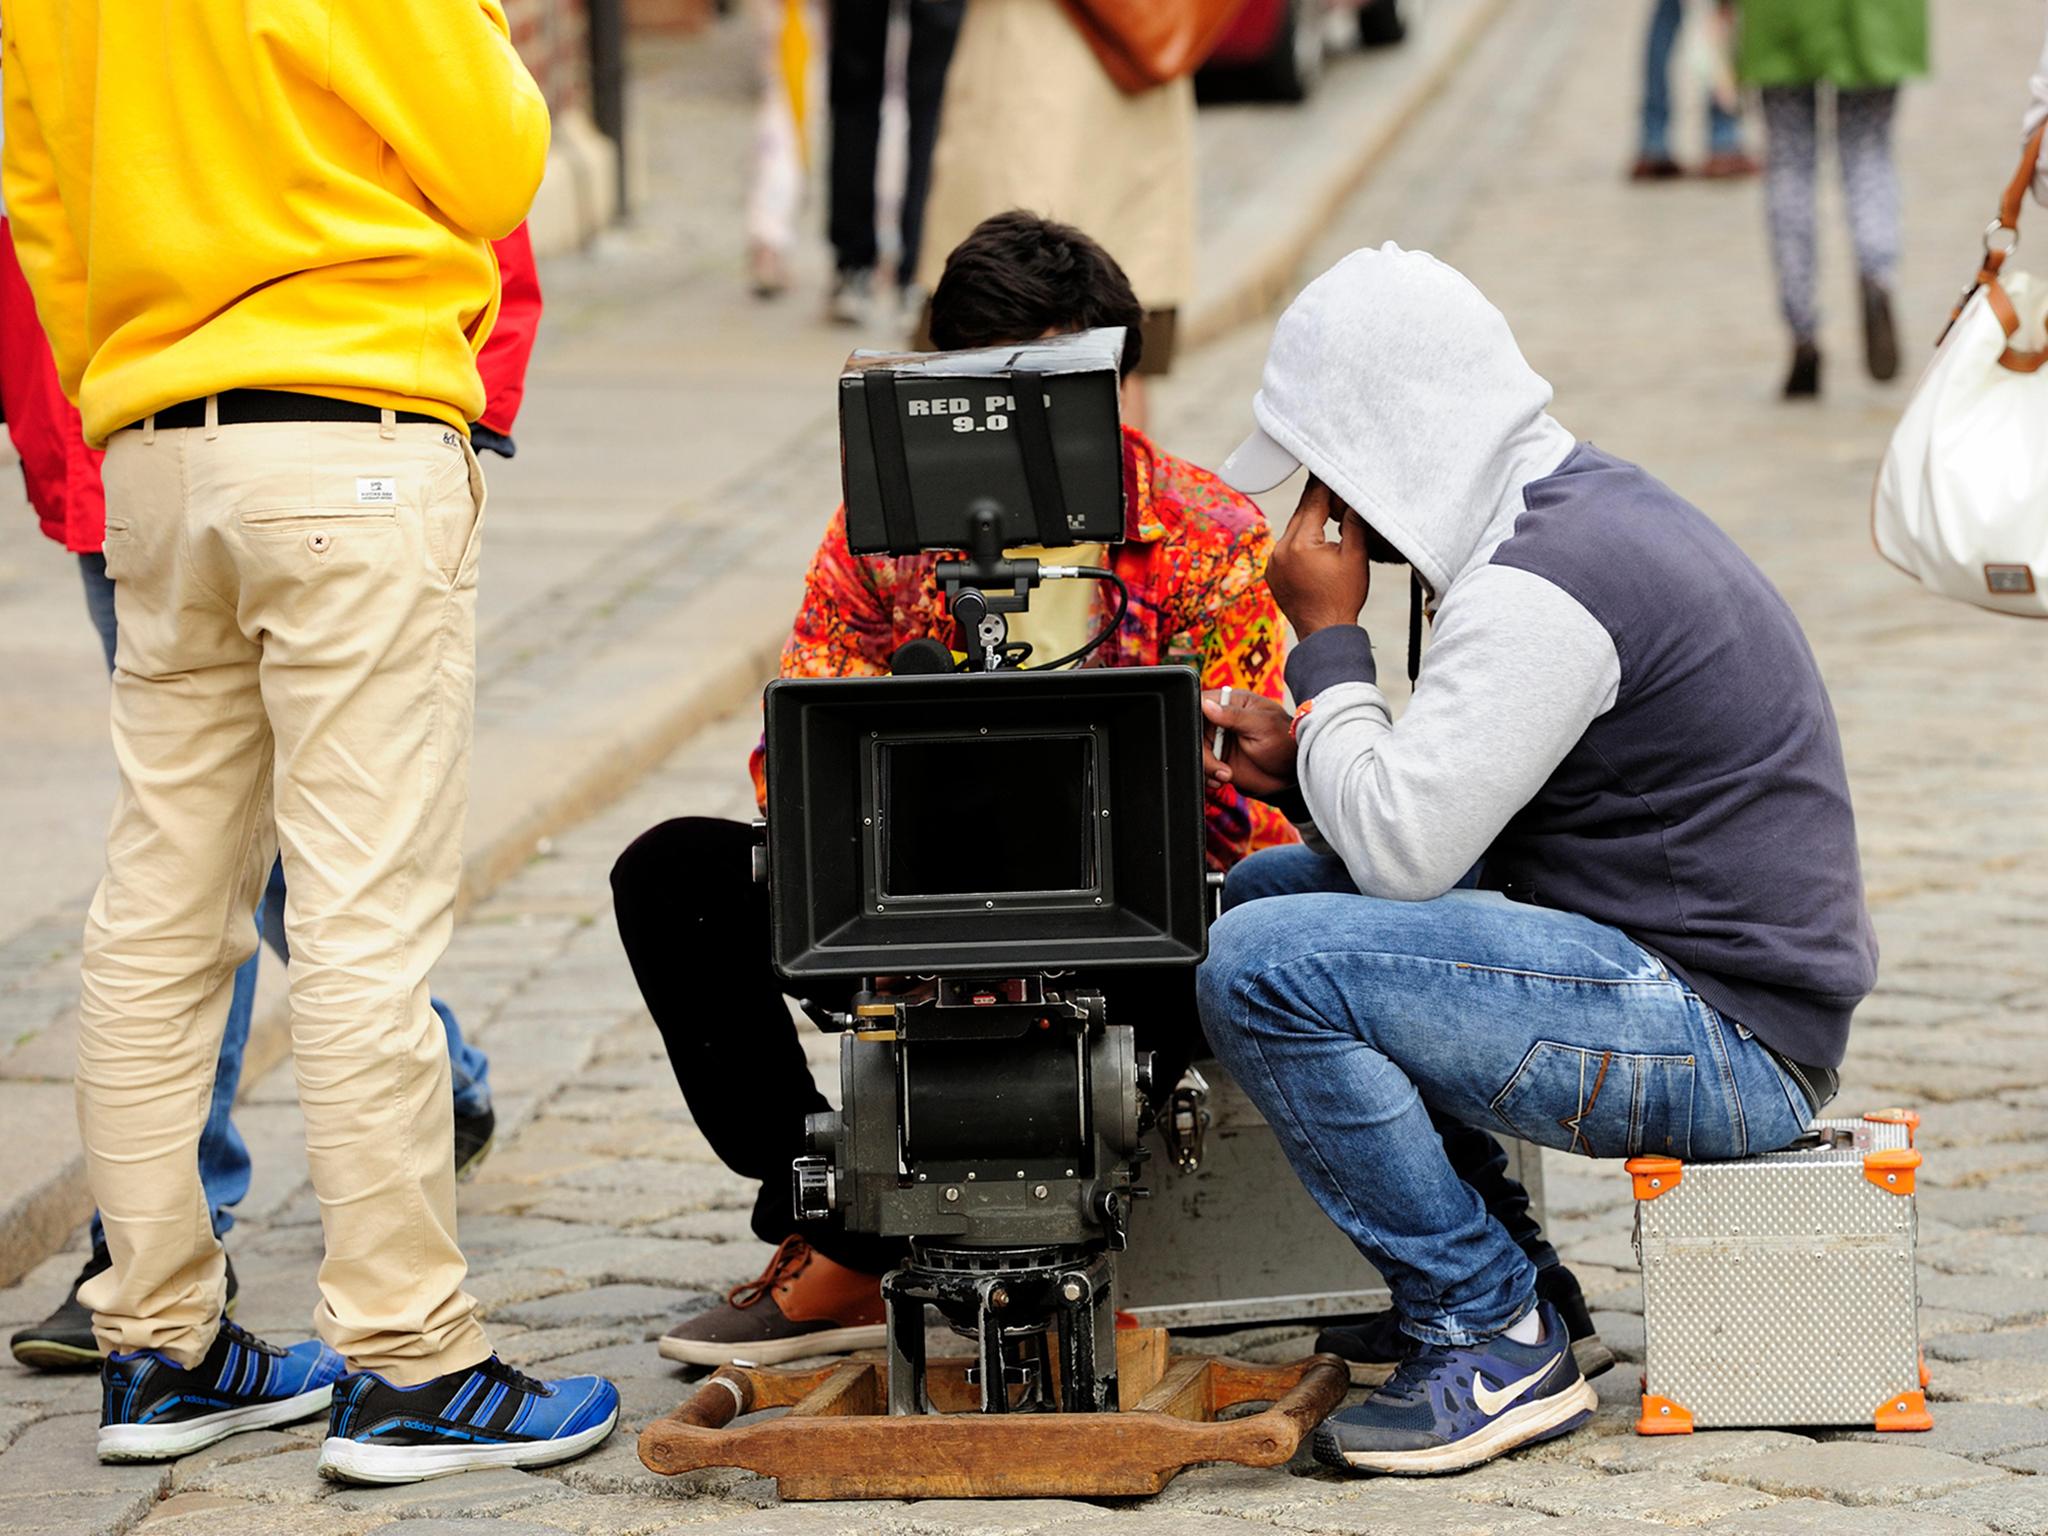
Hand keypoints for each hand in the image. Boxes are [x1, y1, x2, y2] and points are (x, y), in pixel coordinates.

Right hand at [1201, 689, 1296, 802]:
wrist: (1292, 771)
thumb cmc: (1285, 739)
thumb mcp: (1262, 724)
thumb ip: (1234, 715)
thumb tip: (1206, 705)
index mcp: (1229, 703)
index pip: (1199, 702)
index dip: (1192, 716)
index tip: (1198, 733)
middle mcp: (1219, 721)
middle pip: (1191, 730)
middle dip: (1200, 750)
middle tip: (1217, 764)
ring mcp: (1217, 742)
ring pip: (1194, 751)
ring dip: (1205, 766)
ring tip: (1225, 774)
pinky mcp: (1217, 761)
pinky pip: (1201, 767)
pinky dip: (1207, 776)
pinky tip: (1222, 779)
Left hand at [1266, 478, 1369, 638]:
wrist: (1324, 633)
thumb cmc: (1342, 598)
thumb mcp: (1355, 557)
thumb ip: (1354, 524)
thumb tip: (1354, 499)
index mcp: (1300, 544)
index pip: (1313, 503)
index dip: (1323, 485)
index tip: (1327, 470)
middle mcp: (1280, 550)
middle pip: (1301, 514)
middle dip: (1317, 502)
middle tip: (1331, 486)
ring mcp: (1273, 562)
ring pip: (1293, 530)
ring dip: (1309, 520)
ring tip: (1328, 512)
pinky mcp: (1272, 573)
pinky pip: (1286, 546)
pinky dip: (1300, 539)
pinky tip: (1314, 538)